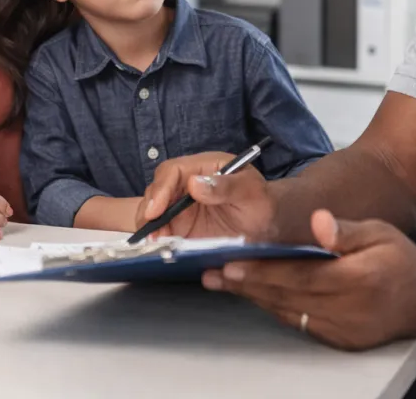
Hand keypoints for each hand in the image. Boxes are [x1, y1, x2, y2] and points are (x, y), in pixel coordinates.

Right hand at [136, 152, 275, 239]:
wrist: (266, 225)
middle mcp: (186, 184)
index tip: (155, 210)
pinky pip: (161, 230)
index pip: (173, 171)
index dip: (161, 189)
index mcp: (203, 167)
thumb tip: (194, 183)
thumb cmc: (261, 203)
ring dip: (149, 227)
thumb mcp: (251, 192)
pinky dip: (155, 239)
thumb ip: (226, 186)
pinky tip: (159, 249)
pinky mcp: (180, 226)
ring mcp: (180, 206)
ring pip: (152, 211)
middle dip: (148, 211)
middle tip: (151, 234)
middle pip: (156, 191)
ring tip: (155, 244)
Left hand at [202, 209, 415, 349]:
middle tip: (213, 274)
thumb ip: (345, 230)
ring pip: (288, 312)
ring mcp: (342, 330)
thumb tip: (319, 221)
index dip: (262, 270)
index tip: (230, 263)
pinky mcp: (339, 340)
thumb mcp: (379, 233)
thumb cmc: (400, 261)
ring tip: (224, 283)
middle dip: (246, 285)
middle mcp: (347, 310)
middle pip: (286, 297)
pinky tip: (256, 295)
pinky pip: (299, 323)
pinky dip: (275, 308)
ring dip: (254, 297)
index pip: (298, 275)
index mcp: (356, 279)